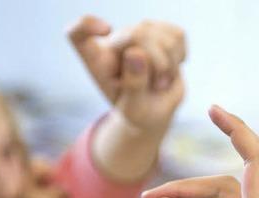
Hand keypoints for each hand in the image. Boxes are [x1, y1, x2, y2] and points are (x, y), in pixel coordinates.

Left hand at [68, 15, 185, 131]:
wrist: (156, 110)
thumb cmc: (139, 111)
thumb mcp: (134, 108)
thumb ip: (133, 84)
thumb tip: (136, 52)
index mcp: (98, 61)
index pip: (77, 33)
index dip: (86, 25)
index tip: (104, 29)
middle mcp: (115, 42)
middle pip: (136, 33)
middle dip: (157, 61)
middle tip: (158, 85)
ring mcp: (138, 33)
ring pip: (161, 34)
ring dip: (170, 63)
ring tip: (161, 81)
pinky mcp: (161, 31)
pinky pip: (177, 35)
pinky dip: (180, 56)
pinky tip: (171, 69)